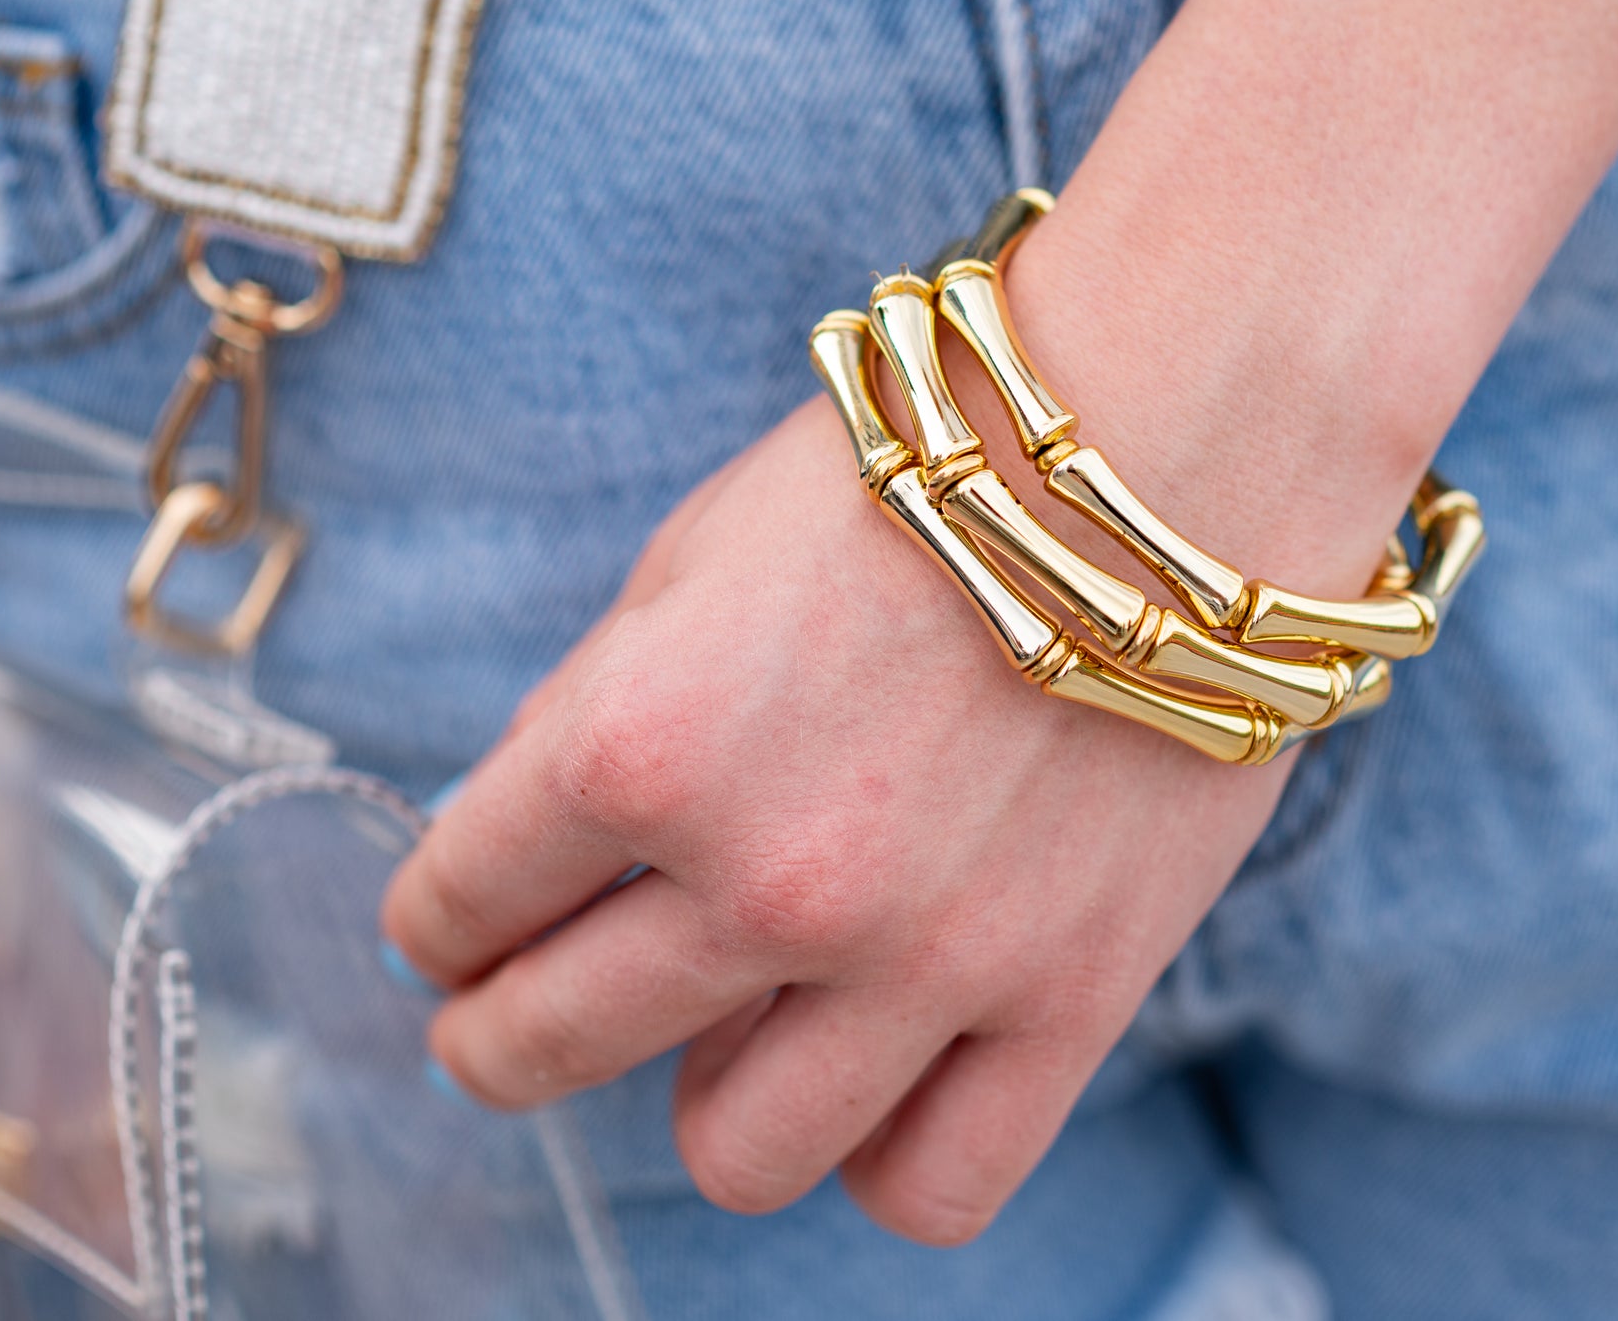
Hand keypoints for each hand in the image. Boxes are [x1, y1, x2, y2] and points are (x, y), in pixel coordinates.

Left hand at [381, 394, 1290, 1244]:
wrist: (1180, 430)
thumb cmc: (931, 466)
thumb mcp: (698, 553)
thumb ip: (589, 711)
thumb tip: (514, 850)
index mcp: (640, 741)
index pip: (456, 900)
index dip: (438, 917)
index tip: (457, 924)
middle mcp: (767, 876)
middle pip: (551, 1046)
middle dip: (499, 1034)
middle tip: (508, 1017)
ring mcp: (924, 959)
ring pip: (736, 1156)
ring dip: (695, 1103)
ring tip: (720, 1040)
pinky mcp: (1069, 999)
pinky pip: (934, 1187)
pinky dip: (881, 1158)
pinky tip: (871, 1081)